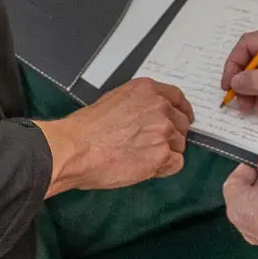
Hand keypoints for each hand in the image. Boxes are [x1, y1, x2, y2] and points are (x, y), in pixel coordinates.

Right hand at [34, 77, 193, 195]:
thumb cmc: (87, 129)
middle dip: (171, 135)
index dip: (181, 111)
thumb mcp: (115, 100)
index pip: (178, 98)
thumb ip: (140, 104)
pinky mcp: (162, 155)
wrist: (75, 149)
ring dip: (166, 152)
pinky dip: (165, 168)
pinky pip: (176, 163)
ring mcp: (163, 130)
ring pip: (179, 144)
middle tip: (153, 145)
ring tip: (141, 157)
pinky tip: (146, 167)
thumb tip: (150, 114)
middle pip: (182, 123)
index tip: (182, 118)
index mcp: (148, 90)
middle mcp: (160, 107)